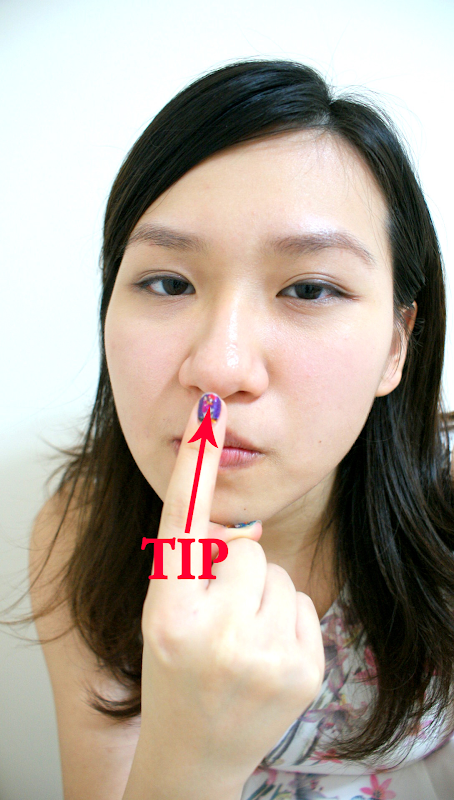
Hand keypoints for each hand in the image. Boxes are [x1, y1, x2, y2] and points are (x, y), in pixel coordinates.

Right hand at [137, 395, 324, 794]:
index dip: (195, 466)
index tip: (210, 415)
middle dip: (233, 569)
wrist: (198, 750)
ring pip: (276, 573)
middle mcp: (216, 636)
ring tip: (240, 635)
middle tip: (218, 611)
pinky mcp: (305, 670)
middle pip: (244, 549)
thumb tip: (236, 523)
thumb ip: (189, 566)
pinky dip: (285, 617)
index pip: (181, 527)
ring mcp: (266, 656)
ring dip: (261, 594)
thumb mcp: (161, 616)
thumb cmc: (173, 671)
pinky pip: (301, 600)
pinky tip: (264, 651)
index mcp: (168, 618)